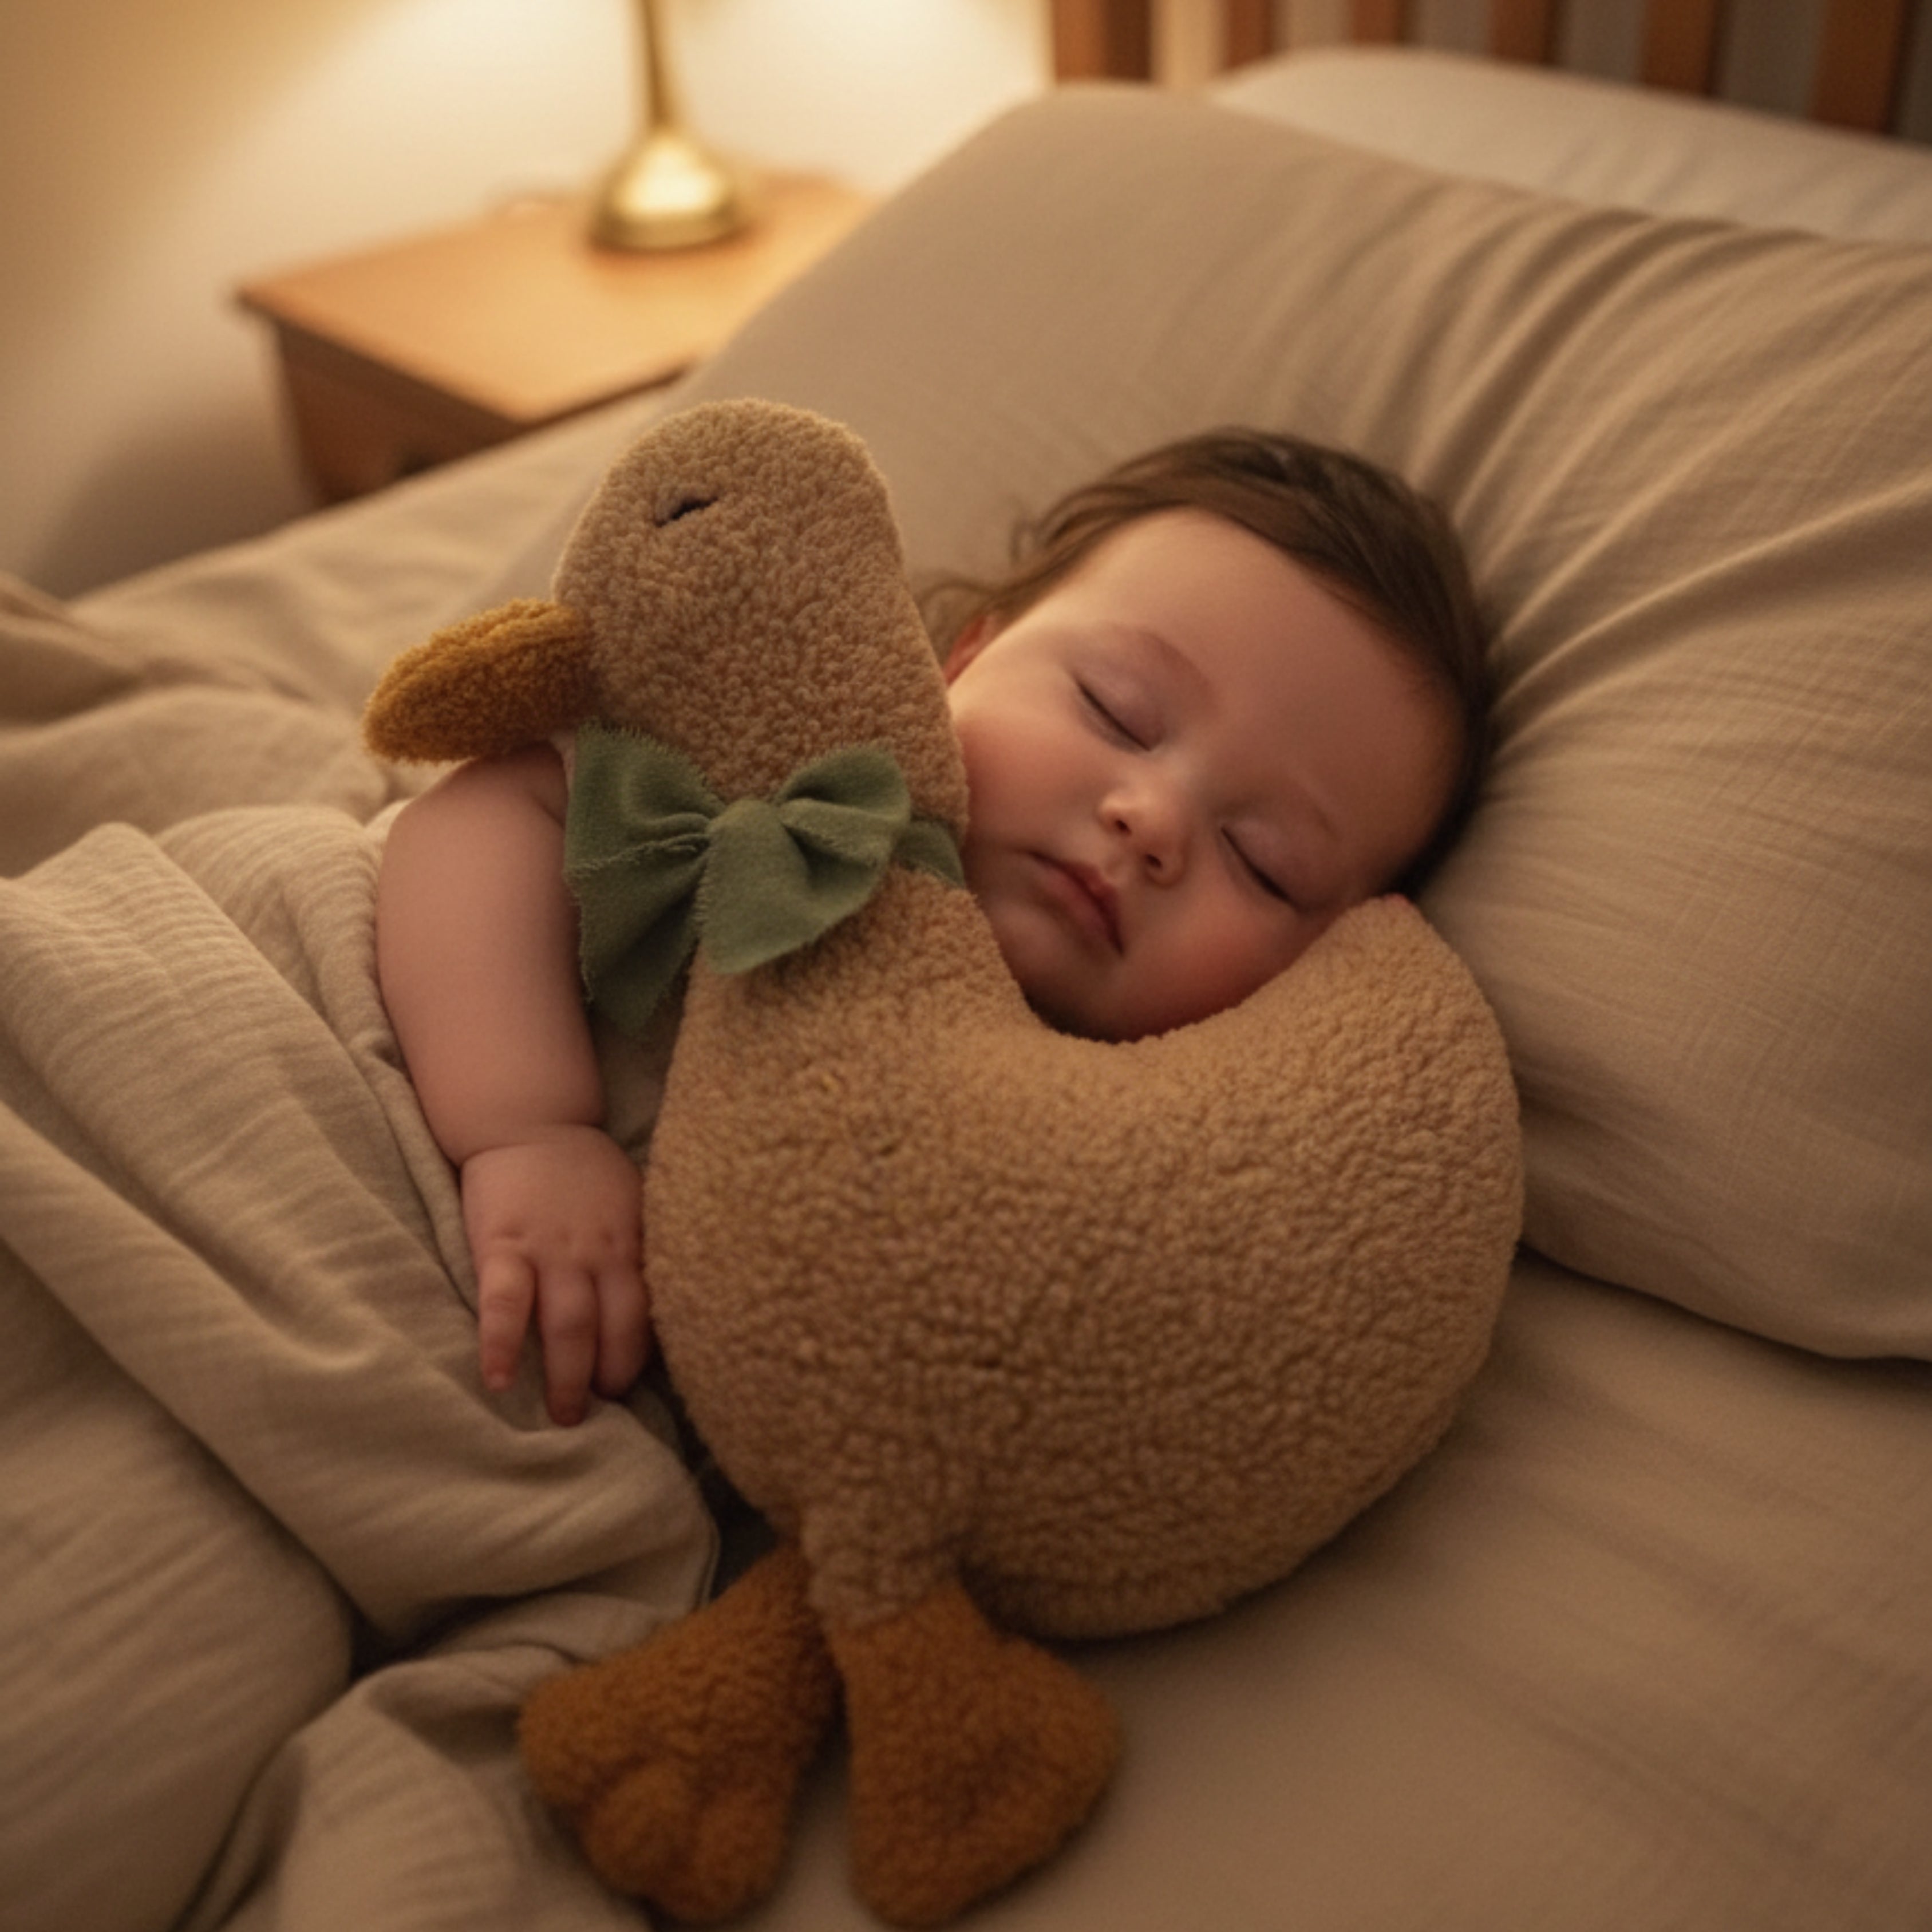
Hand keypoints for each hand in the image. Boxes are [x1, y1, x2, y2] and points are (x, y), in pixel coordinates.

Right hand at [460, 1125, 649, 1424]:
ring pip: (566, 1325)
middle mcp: (598, 1253)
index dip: (640, 1359)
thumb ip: (640, 1253)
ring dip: (566, 1377)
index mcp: (631, 1245)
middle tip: (597, 1416)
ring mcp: (551, 1250)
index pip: (648, 1314)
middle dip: (607, 1381)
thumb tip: (666, 1307)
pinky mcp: (504, 1244)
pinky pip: (505, 1303)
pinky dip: (502, 1344)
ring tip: (561, 1415)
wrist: (531, 1121)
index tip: (629, 1389)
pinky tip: (498, 1380)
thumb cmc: (584, 1174)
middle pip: (611, 1330)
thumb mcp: (631, 1206)